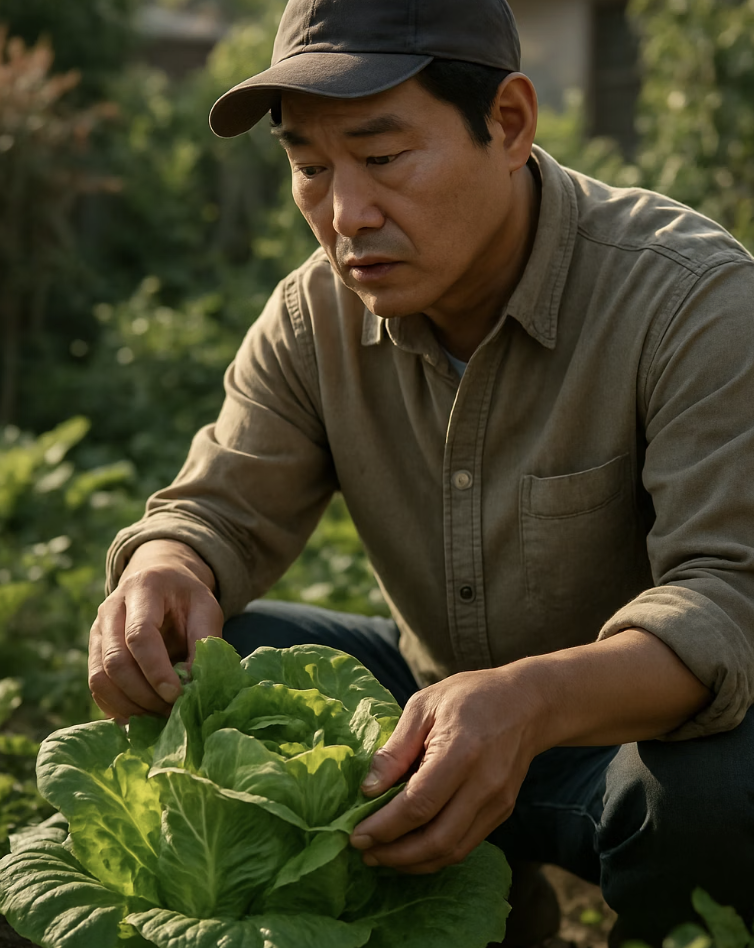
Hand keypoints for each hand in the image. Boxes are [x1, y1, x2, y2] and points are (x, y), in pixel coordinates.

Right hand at [88, 541, 223, 719]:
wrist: (161, 583)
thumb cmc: (186, 598)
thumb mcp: (206, 608)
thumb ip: (204, 641)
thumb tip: (192, 683)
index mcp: (142, 589)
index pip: (139, 634)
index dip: (156, 669)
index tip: (177, 694)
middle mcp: (110, 609)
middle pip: (115, 661)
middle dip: (144, 694)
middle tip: (172, 711)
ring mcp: (96, 631)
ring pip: (100, 678)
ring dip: (130, 705)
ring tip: (160, 717)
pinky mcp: (93, 653)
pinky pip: (97, 688)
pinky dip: (118, 708)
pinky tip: (143, 716)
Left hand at [349, 665, 544, 873]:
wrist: (527, 703)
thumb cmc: (471, 696)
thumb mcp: (424, 706)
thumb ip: (396, 749)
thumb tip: (369, 789)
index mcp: (461, 752)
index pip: (418, 805)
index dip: (385, 827)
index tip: (357, 835)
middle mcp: (484, 784)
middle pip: (437, 840)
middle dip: (395, 855)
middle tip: (364, 852)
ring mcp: (497, 803)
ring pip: (452, 851)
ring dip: (413, 862)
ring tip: (382, 856)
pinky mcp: (502, 812)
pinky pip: (465, 845)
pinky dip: (434, 854)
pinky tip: (410, 848)